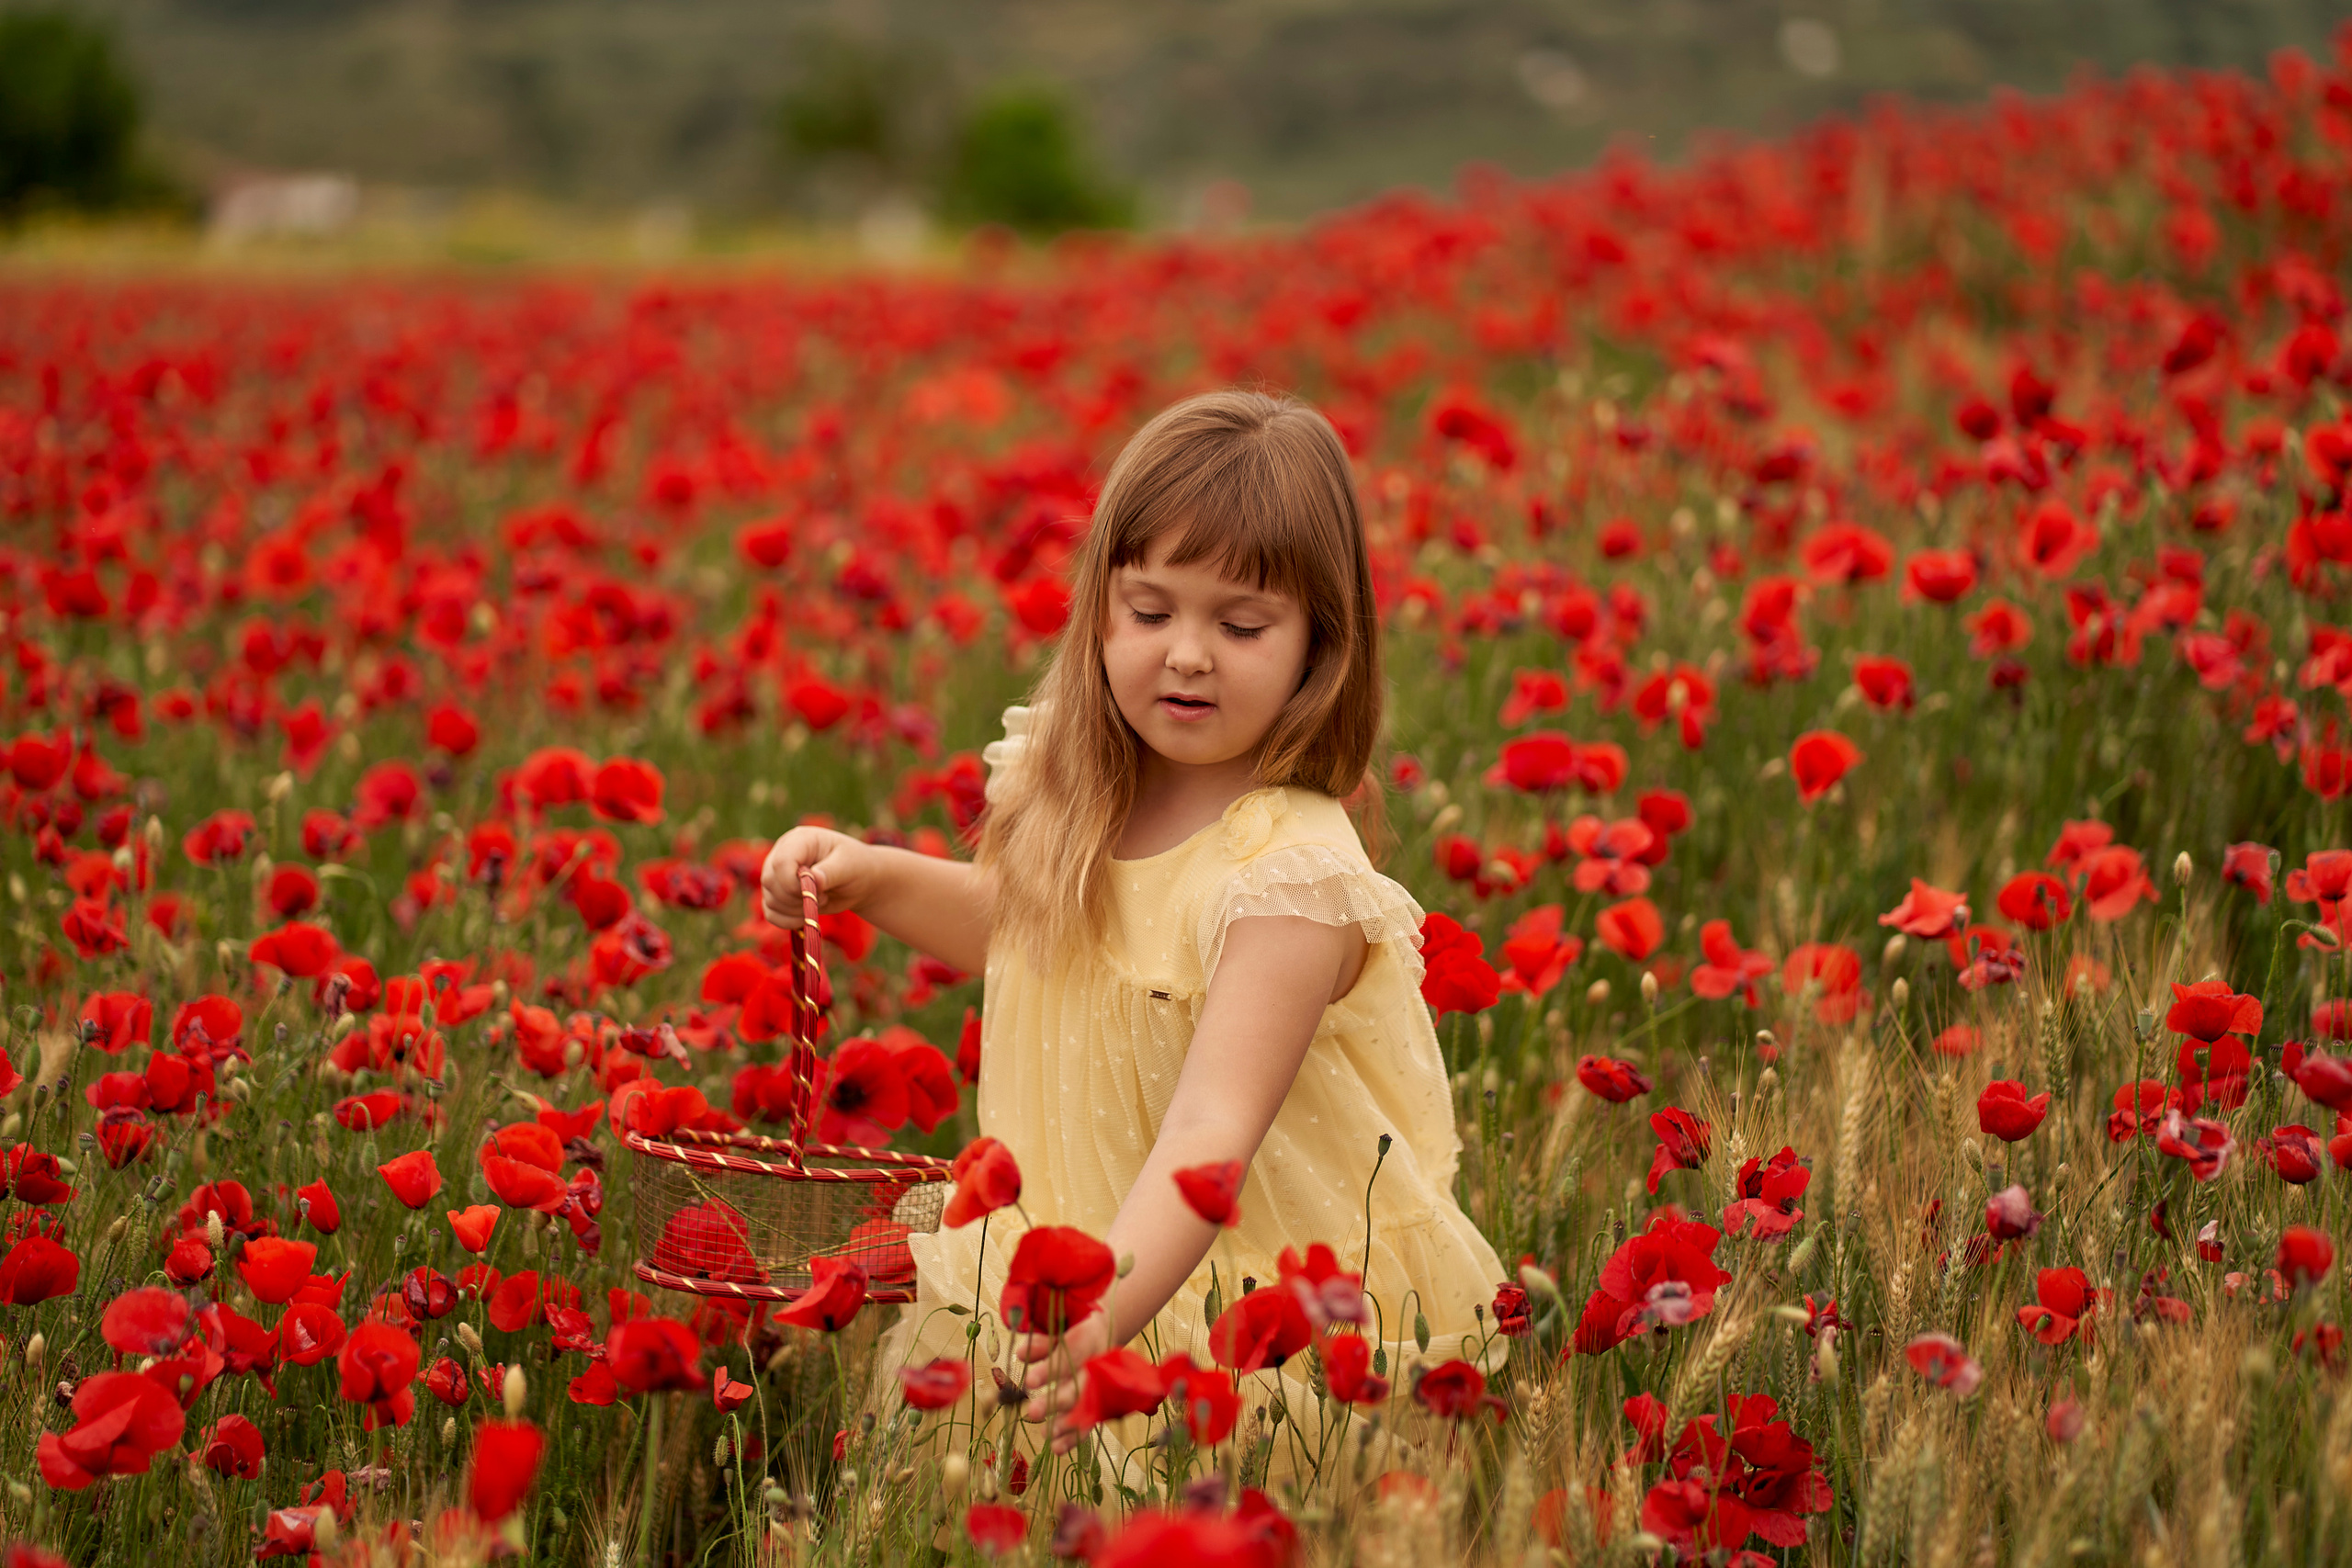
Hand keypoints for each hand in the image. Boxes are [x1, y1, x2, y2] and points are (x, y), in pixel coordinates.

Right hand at [759, 827, 867, 928]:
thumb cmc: (856, 866)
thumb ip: (831, 871)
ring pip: (770, 900)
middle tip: (823, 897)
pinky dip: (788, 921)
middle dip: (796, 899)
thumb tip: (814, 878)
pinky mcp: (777, 894)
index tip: (818, 891)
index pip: (781, 862)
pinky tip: (807, 915)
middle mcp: (781, 854)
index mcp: (799, 840)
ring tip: (820, 902)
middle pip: (770, 881)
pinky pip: (771, 914)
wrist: (858, 882)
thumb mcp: (849, 865)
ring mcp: (777, 875)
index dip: (793, 883)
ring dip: (795, 911)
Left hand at [1014, 1309, 1114, 1453]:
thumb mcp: (1058, 1328)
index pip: (1070, 1355)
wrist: (1106, 1330)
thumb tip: (1020, 1355)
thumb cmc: (1073, 1328)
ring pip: (1085, 1407)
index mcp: (1089, 1339)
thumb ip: (1041, 1343)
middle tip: (1032, 1412)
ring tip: (1045, 1435)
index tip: (1029, 1382)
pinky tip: (1057, 1448)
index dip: (1050, 1370)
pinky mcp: (1099, 1403)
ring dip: (1065, 1423)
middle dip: (1056, 1401)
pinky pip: (1089, 1422)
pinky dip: (1073, 1437)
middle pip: (1079, 1386)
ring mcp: (1101, 1385)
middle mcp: (1097, 1365)